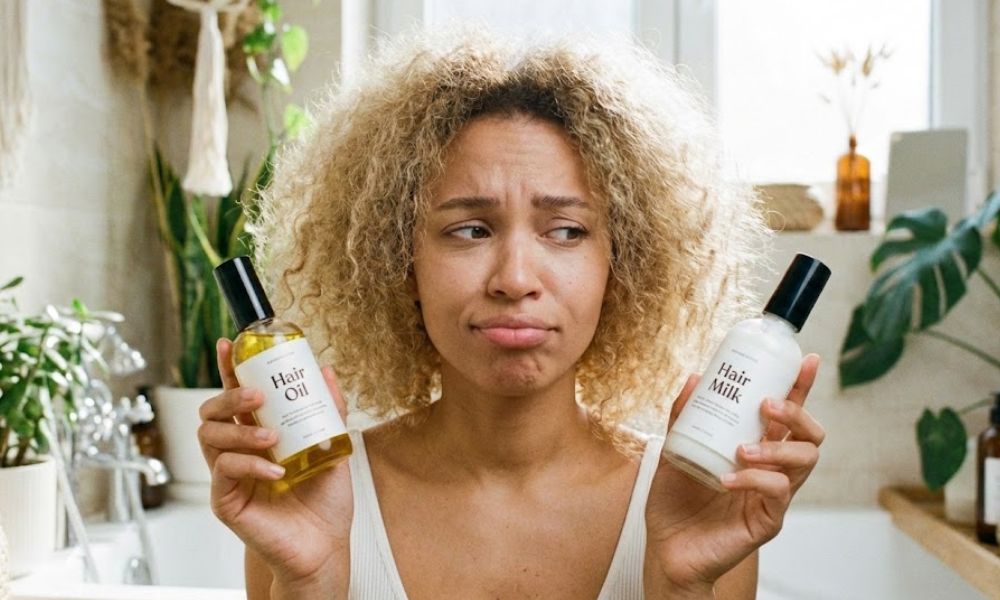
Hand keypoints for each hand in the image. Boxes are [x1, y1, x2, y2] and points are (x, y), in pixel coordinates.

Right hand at [198, 338, 352, 591]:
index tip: (230, 343)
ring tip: (271, 438)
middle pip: (212, 411)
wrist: (325, 545)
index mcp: (259, 433)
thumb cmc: (325, 500)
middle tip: (257, 397)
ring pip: (210, 437)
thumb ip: (329, 410)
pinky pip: (223, 471)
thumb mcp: (334, 446)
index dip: (230, 367)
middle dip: (229, 396)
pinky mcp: (225, 500)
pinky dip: (249, 465)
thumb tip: (327, 370)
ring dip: (239, 431)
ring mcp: (228, 475)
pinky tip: (274, 471)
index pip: (237, 394)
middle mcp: (238, 450)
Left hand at [644, 354, 823, 593]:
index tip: (806, 359)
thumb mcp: (673, 450)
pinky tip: (728, 479)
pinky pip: (779, 493)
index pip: (787, 414)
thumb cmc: (674, 502)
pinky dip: (755, 479)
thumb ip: (683, 417)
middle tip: (767, 404)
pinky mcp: (768, 520)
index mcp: (755, 447)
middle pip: (811, 435)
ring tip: (743, 448)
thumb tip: (696, 377)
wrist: (665, 550)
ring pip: (806, 461)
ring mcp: (773, 496)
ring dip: (777, 446)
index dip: (801, 386)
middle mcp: (771, 469)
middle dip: (797, 412)